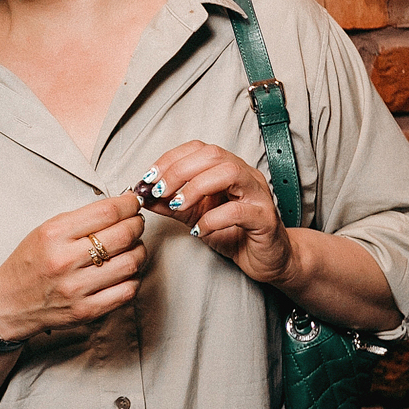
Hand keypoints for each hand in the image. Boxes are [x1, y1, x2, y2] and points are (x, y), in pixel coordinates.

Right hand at [0, 193, 145, 343]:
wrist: (8, 304)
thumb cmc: (28, 264)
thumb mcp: (44, 231)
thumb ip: (80, 220)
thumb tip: (120, 207)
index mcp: (53, 235)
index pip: (106, 212)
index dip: (128, 204)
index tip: (134, 202)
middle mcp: (65, 261)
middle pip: (122, 236)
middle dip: (137, 225)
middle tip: (136, 223)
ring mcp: (76, 289)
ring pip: (130, 263)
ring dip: (139, 251)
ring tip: (133, 247)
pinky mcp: (85, 311)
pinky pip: (126, 291)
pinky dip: (133, 278)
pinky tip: (126, 272)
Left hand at [135, 142, 294, 286]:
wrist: (266, 259)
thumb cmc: (233, 233)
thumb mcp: (193, 215)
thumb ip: (170, 203)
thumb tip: (142, 193)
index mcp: (228, 168)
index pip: (198, 148)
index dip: (170, 160)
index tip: (148, 179)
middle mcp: (245, 175)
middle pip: (212, 154)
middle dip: (179, 171)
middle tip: (159, 191)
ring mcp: (258, 194)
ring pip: (229, 173)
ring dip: (196, 187)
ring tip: (178, 205)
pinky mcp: (265, 218)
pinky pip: (238, 210)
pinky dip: (212, 219)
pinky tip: (198, 230)